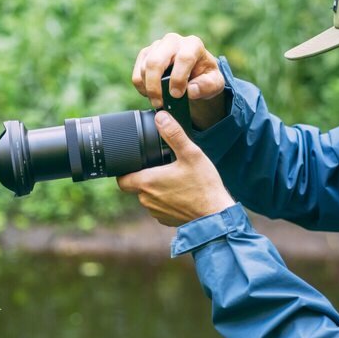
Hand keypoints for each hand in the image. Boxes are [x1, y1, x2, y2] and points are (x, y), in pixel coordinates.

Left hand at [116, 110, 234, 226]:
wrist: (216, 215)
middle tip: (162, 167)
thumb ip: (174, 134)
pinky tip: (181, 194)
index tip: (134, 163)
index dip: (124, 170)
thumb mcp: (191, 154)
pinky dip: (166, 200)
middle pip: (136, 186)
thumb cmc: (203, 186)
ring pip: (148, 197)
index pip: (121, 179)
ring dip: (156, 189)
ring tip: (174, 180)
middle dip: (145, 176)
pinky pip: (159, 207)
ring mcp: (155, 212)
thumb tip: (161, 117)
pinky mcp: (165, 220)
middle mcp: (146, 200)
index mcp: (147, 182)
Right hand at [132, 32, 227, 127]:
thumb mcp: (215, 84)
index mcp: (193, 44)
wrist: (195, 74)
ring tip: (159, 101)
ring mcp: (157, 46)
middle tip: (159, 103)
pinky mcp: (145, 55)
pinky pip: (137, 74)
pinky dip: (142, 88)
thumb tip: (191, 90)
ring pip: (144, 68)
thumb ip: (208, 86)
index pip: (183, 58)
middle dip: (155, 86)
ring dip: (149, 89)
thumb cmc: (205, 77)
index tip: (177, 95)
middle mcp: (173, 41)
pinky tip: (152, 94)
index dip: (178, 79)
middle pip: (156, 61)